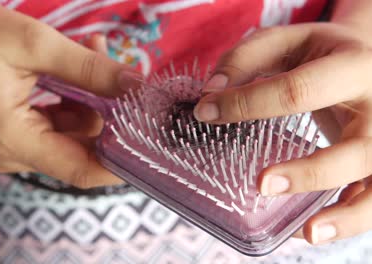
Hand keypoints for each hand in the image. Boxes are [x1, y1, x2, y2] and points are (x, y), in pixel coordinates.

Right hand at [0, 1, 140, 187]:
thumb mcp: (35, 44)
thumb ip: (89, 69)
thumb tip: (136, 86)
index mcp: (12, 139)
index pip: (80, 169)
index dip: (120, 163)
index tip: (151, 146)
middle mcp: (12, 153)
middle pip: (80, 150)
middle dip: (108, 115)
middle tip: (125, 78)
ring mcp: (13, 146)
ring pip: (72, 134)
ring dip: (90, 99)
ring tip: (94, 56)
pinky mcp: (15, 134)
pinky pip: (57, 125)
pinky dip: (73, 100)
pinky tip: (77, 69)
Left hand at [194, 22, 371, 244]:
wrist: (367, 61)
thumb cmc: (319, 54)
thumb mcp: (285, 42)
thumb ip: (245, 59)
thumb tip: (211, 94)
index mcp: (353, 66)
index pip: (298, 91)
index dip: (247, 103)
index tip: (206, 113)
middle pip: (356, 149)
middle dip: (309, 172)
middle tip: (262, 184)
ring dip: (346, 214)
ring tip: (309, 230)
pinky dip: (350, 220)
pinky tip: (314, 229)